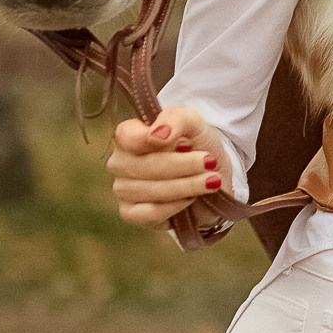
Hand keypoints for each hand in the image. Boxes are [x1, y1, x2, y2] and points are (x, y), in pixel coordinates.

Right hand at [108, 105, 228, 225]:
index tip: (182, 142)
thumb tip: (156, 134)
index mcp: (129, 134)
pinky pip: (147, 213)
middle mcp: (120, 161)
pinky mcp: (130, 213)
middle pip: (144, 166)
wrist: (211, 175)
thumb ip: (175, 120)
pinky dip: (173, 207)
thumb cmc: (197, 144)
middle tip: (211, 162)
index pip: (127, 136)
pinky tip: (191, 199)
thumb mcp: (194, 123)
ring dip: (185, 186)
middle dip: (183, 165)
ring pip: (150, 190)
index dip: (149, 139)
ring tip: (211, 180)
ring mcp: (122, 188)